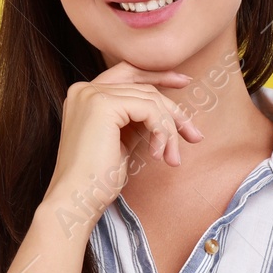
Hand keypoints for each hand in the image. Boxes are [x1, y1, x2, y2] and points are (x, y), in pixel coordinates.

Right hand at [46, 61, 204, 211]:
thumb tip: (167, 112)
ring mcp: (92, 94)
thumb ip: (135, 120)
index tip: (185, 82)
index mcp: (85, 95)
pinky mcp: (103, 105)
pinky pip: (149, 109)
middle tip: (195, 136)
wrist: (77, 199)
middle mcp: (85, 89)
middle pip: (144, 88)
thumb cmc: (97, 180)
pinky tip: (158, 155)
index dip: (158, 75)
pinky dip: (162, 131)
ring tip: (173, 157)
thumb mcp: (120, 140)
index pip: (127, 73)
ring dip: (169, 130)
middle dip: (173, 112)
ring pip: (150, 100)